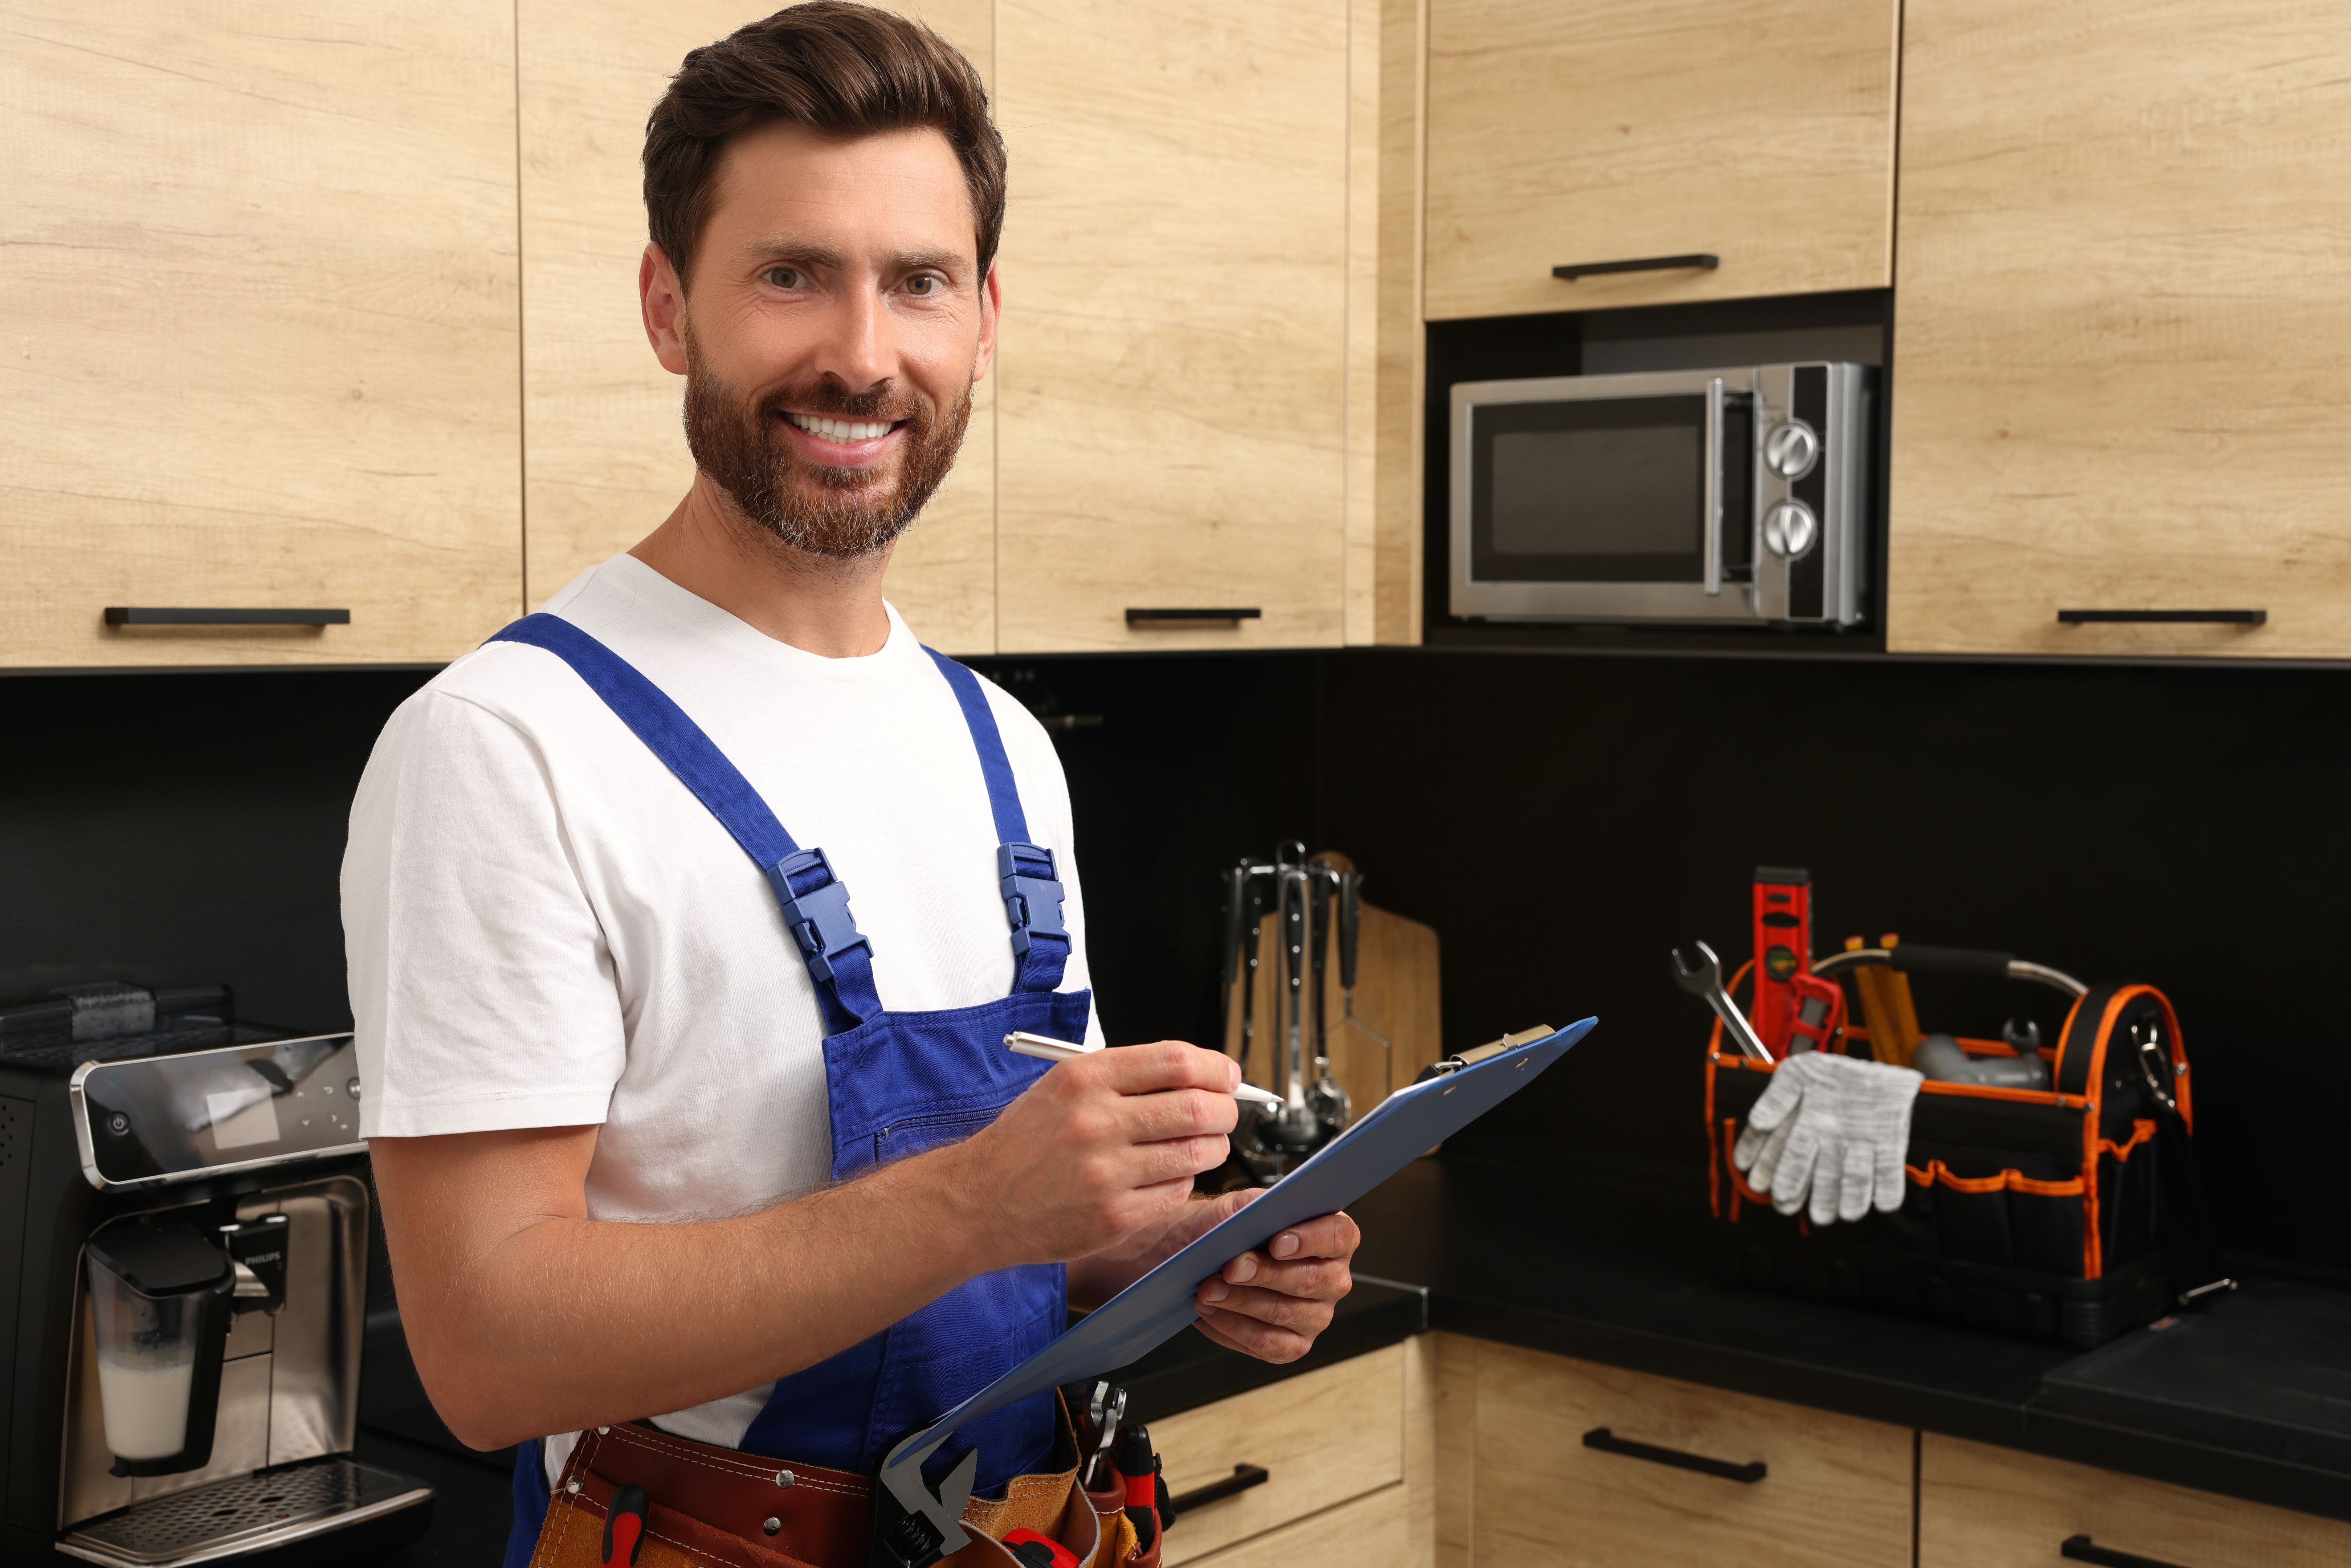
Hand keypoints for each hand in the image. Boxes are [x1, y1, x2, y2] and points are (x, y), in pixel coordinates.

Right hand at [947, 1041, 1239, 1271]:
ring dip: (1213, 1147)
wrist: (977, 1201)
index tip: (1228, 1077)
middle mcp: (1096, 1121)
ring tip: (1204, 1145)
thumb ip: (1126, 1076)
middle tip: (1225, 1113)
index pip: (1178, 1060)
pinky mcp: (1113, 1217)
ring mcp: (1105, 1173)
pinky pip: (1177, 1192)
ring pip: (1196, 1153)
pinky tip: (1165, 1175)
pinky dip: (1183, 1181)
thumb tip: (1200, 1073)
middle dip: (1226, 1110)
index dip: (1216, 1068)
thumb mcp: (1063, 1087)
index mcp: (1085, 1078)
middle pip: (1197, 1107)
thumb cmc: (1026, 1142)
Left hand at [1190, 1196, 1358, 1363]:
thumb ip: (1255, 1208)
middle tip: (1230, 1268)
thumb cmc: (1232, 1227)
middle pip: (1309, 1280)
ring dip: (1240, 1302)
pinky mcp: (1294, 1345)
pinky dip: (1232, 1327)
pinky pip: (1267, 1344)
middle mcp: (1334, 1279)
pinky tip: (1210, 1312)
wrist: (1206, 1252)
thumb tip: (1258, 1220)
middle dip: (1265, 1274)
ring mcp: (1317, 1316)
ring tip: (1208, 1290)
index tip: (1276, 1243)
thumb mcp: (1242, 1206)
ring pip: (1283, 1313)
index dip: (1310, 1240)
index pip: (1337, 1236)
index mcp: (1334, 1237)